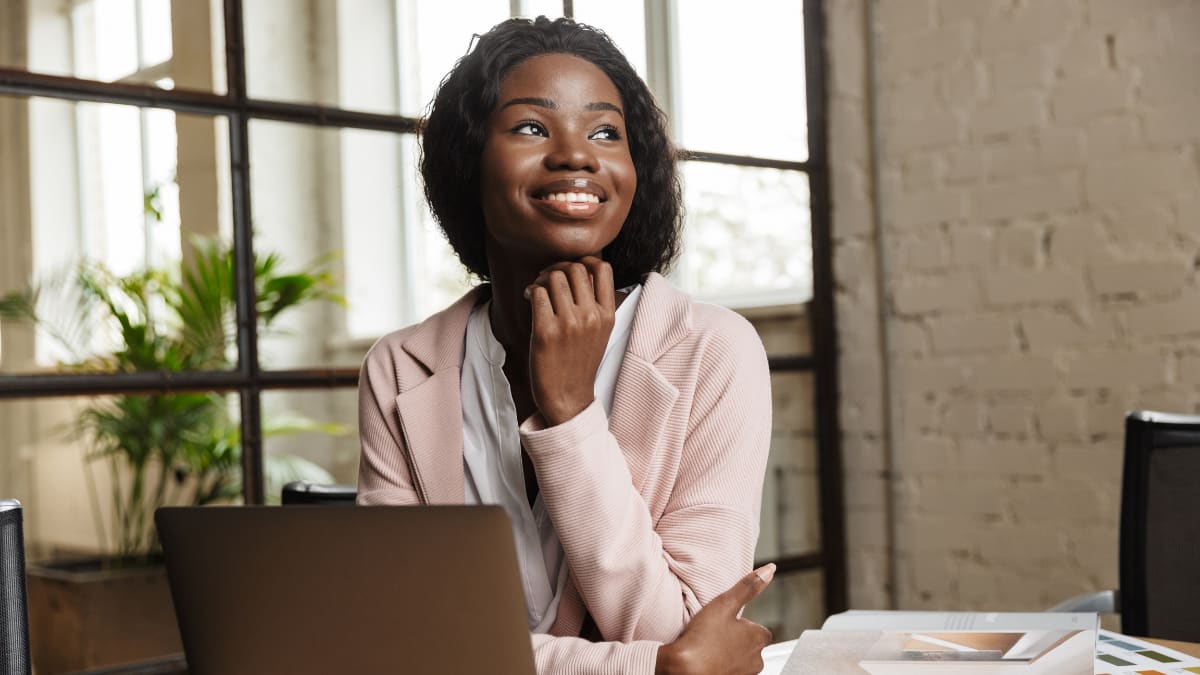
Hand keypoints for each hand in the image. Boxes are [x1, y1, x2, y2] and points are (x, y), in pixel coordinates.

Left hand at [524, 256, 615, 425]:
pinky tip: (529, 299)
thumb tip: (578, 271)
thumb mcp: (600, 333)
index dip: (583, 261)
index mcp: (607, 315)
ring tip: (537, 291)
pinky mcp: (547, 331)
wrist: (568, 398)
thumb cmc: (579, 363)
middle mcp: (591, 316)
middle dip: (557, 268)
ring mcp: (569, 324)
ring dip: (541, 279)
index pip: (602, 268)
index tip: (570, 271)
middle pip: (574, 268)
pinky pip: (537, 293)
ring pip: (554, 277)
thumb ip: (595, 304)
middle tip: (547, 280)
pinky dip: (530, 291)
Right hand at [655, 564, 775, 674]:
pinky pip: (730, 672)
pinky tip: (707, 660)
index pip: (759, 629)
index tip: (727, 623)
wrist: (685, 671)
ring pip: (740, 660)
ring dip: (729, 654)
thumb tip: (769, 570)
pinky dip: (721, 667)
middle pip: (750, 646)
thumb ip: (748, 587)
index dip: (743, 625)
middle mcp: (757, 659)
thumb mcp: (724, 604)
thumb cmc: (703, 639)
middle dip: (736, 641)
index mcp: (759, 638)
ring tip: (709, 647)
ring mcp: (745, 674)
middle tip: (715, 634)